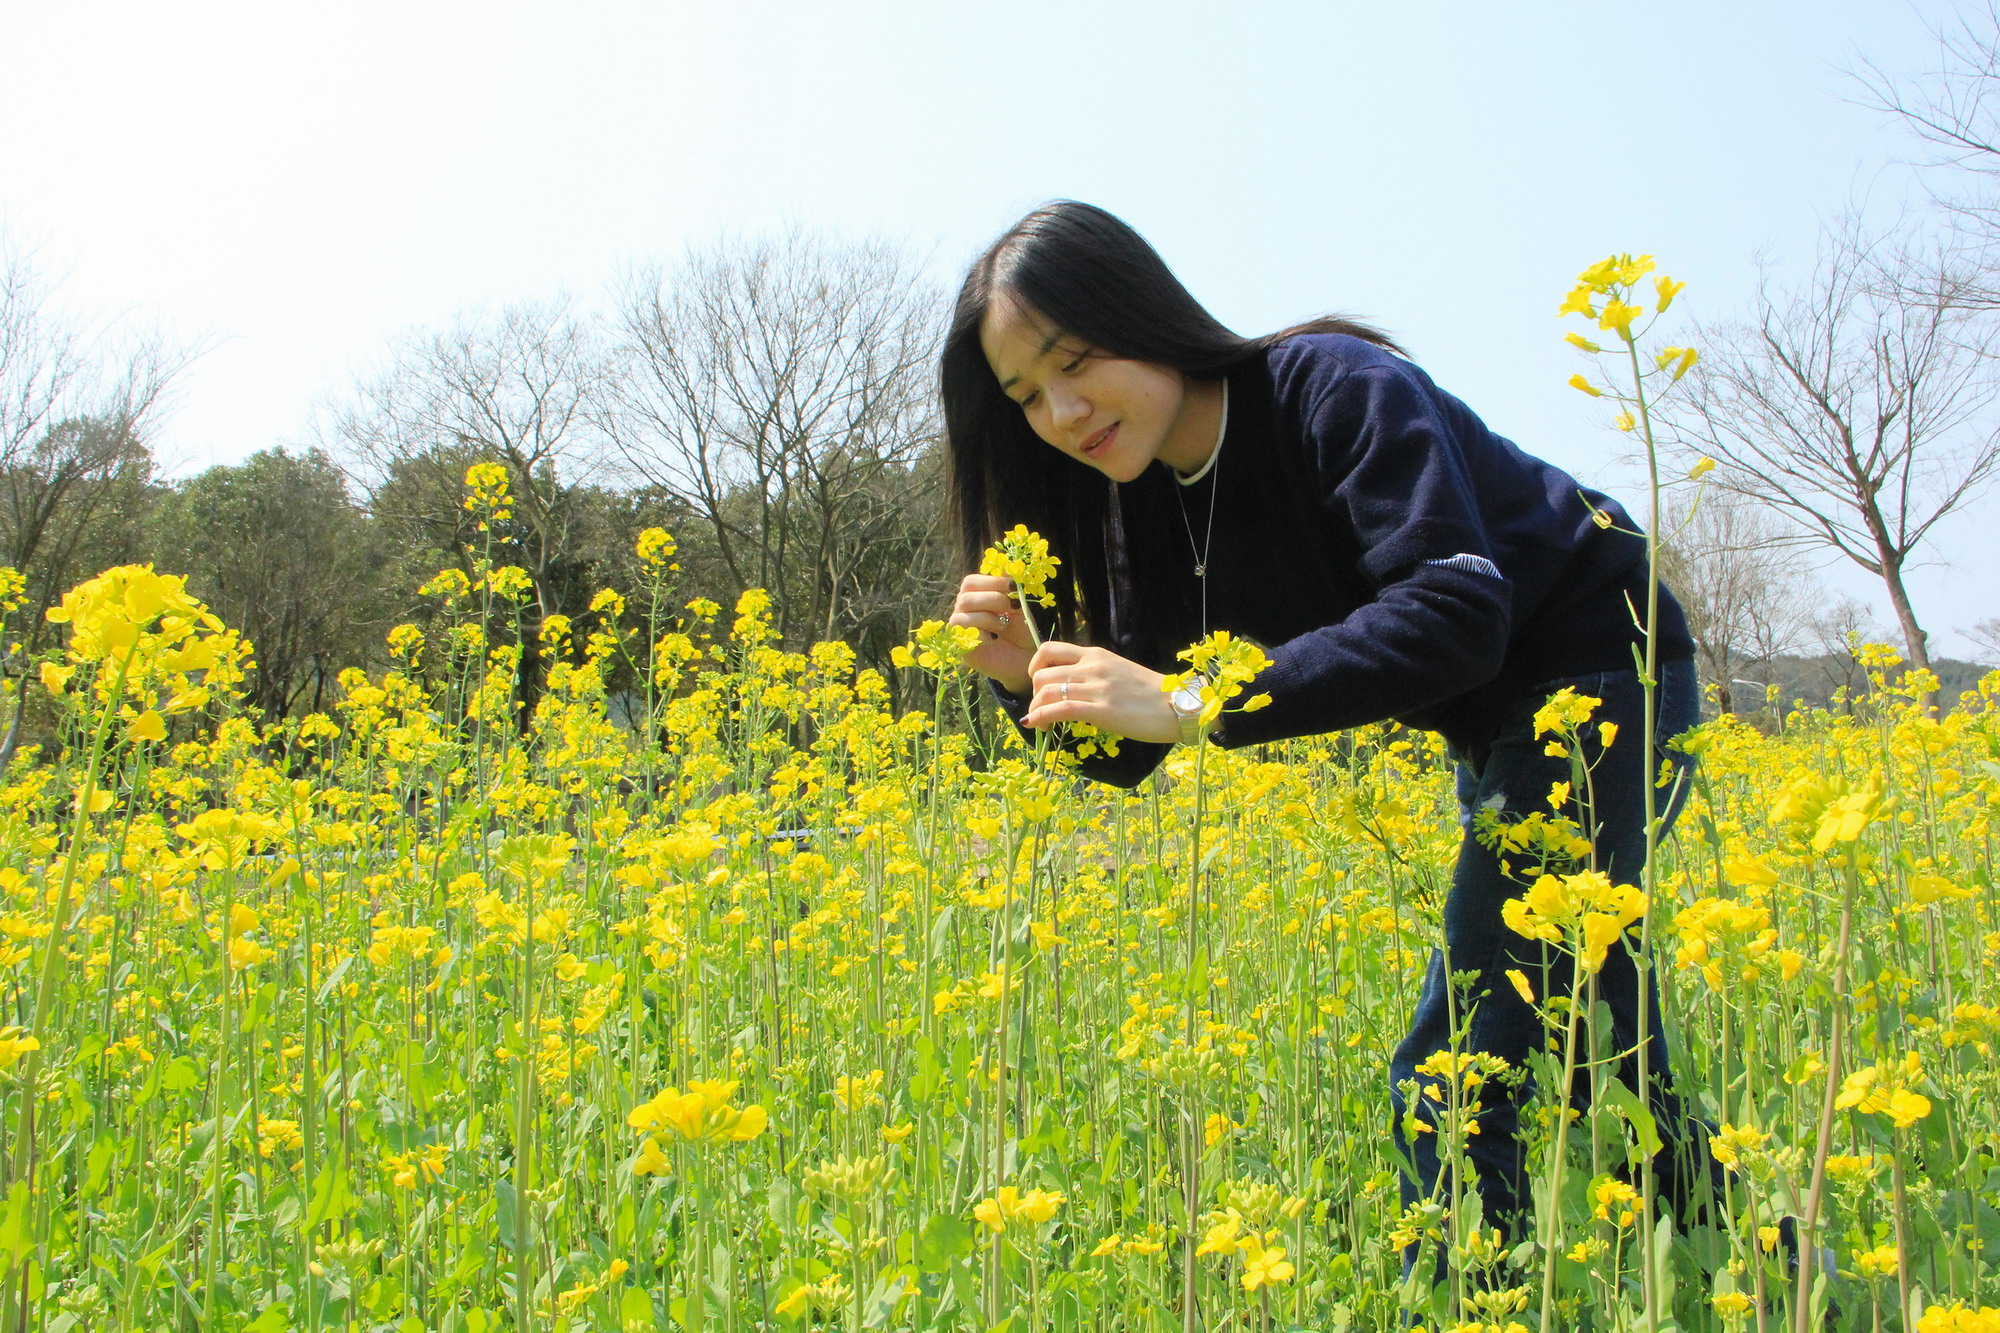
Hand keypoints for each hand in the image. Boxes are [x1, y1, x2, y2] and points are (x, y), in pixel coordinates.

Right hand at [948, 574, 1033, 692]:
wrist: (1026, 659)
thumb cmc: (1021, 631)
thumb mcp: (1018, 605)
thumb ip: (1009, 587)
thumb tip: (1006, 565)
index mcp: (975, 598)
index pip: (970, 583)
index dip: (990, 582)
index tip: (1013, 586)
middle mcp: (963, 612)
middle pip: (965, 597)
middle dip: (993, 599)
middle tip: (1012, 607)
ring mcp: (960, 631)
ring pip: (961, 616)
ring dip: (989, 618)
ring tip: (1004, 626)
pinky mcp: (961, 650)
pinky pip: (962, 636)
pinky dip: (982, 635)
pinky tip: (994, 639)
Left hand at [1021, 641, 1179, 744]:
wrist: (1176, 704)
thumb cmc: (1151, 692)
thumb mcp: (1118, 671)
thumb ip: (1095, 673)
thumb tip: (1074, 686)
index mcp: (1096, 655)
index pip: (1050, 649)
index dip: (1035, 666)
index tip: (1037, 682)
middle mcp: (1092, 667)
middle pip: (1042, 674)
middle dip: (1033, 693)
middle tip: (1041, 708)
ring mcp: (1096, 689)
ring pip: (1046, 692)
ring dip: (1034, 709)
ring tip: (1038, 721)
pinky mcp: (1100, 711)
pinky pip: (1059, 710)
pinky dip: (1039, 717)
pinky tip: (1035, 725)